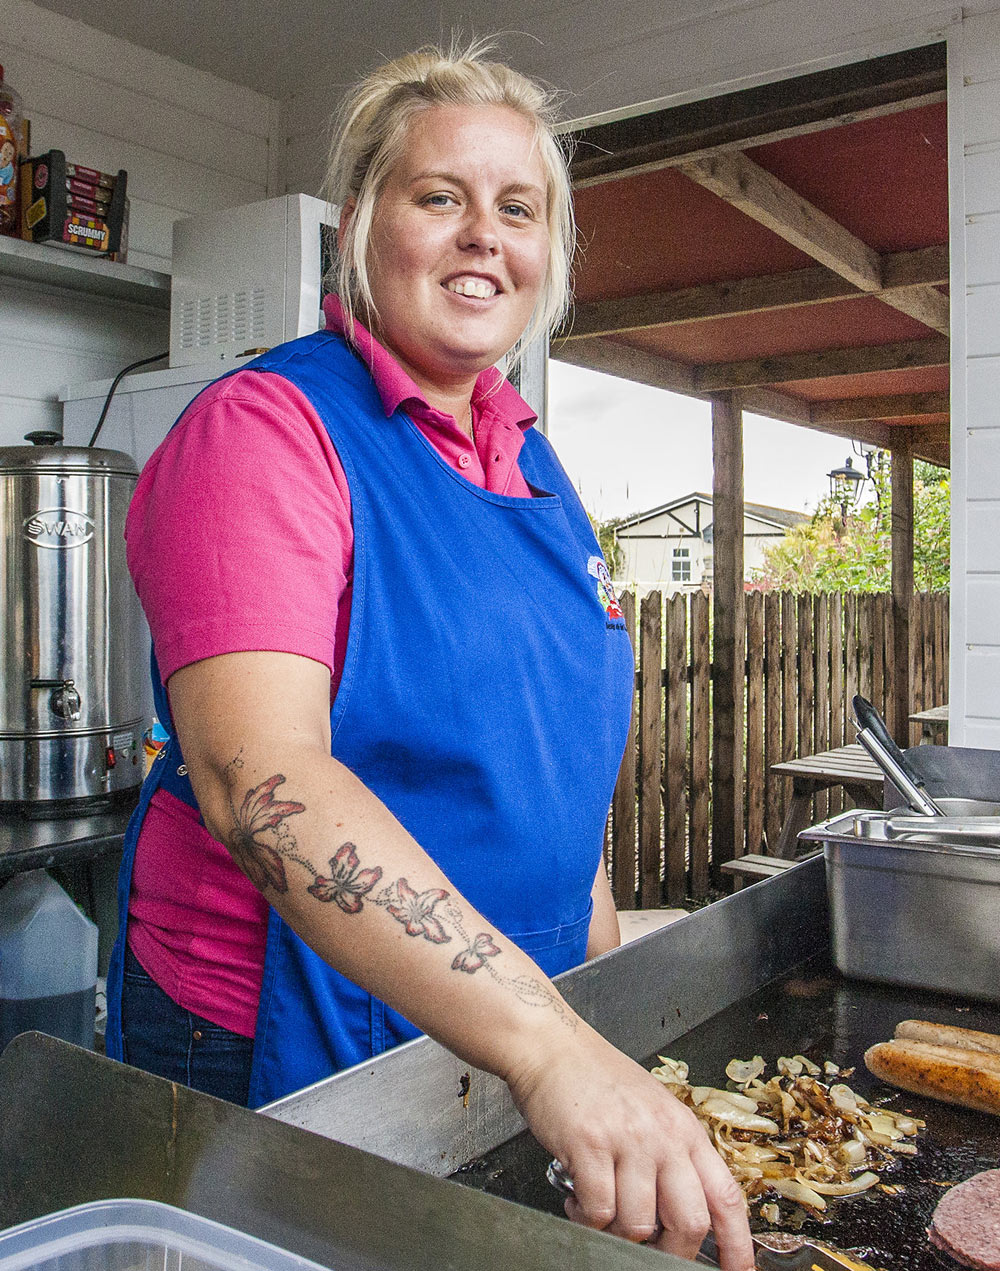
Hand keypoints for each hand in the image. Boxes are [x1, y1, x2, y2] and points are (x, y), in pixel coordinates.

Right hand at [506, 1023, 754, 1269]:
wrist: (552, 1045)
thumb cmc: (598, 1079)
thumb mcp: (653, 1110)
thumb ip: (671, 1156)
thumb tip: (680, 1218)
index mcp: (685, 1130)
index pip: (726, 1197)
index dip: (738, 1246)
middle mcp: (663, 1135)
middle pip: (689, 1222)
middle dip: (671, 1253)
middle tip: (649, 1253)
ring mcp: (628, 1139)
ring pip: (638, 1225)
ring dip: (617, 1232)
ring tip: (599, 1212)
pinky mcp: (590, 1144)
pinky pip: (598, 1209)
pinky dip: (585, 1218)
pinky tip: (577, 1201)